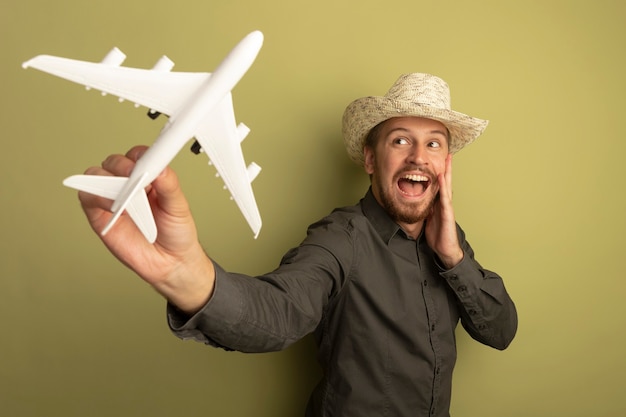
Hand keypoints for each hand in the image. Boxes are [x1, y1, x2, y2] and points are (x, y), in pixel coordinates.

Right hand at [77, 146, 214, 313]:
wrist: (171, 263)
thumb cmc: (176, 233)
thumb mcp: (179, 206)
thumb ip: (169, 185)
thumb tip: (160, 166)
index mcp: (148, 178)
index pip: (137, 156)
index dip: (138, 156)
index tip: (145, 162)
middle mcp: (128, 185)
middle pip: (114, 162)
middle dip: (122, 166)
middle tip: (134, 178)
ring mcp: (112, 199)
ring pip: (96, 176)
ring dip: (107, 180)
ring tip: (125, 193)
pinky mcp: (100, 215)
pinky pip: (87, 198)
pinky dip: (96, 196)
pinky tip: (113, 204)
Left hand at [425, 153, 463, 268]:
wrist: (445, 250)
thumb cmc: (437, 235)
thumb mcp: (427, 219)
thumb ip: (425, 209)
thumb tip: (417, 201)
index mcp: (439, 204)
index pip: (439, 185)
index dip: (439, 173)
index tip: (438, 160)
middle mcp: (444, 203)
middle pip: (445, 183)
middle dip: (446, 168)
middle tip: (448, 154)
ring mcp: (447, 207)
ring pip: (447, 187)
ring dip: (447, 173)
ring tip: (447, 160)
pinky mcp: (447, 214)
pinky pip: (444, 198)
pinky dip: (443, 187)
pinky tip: (441, 177)